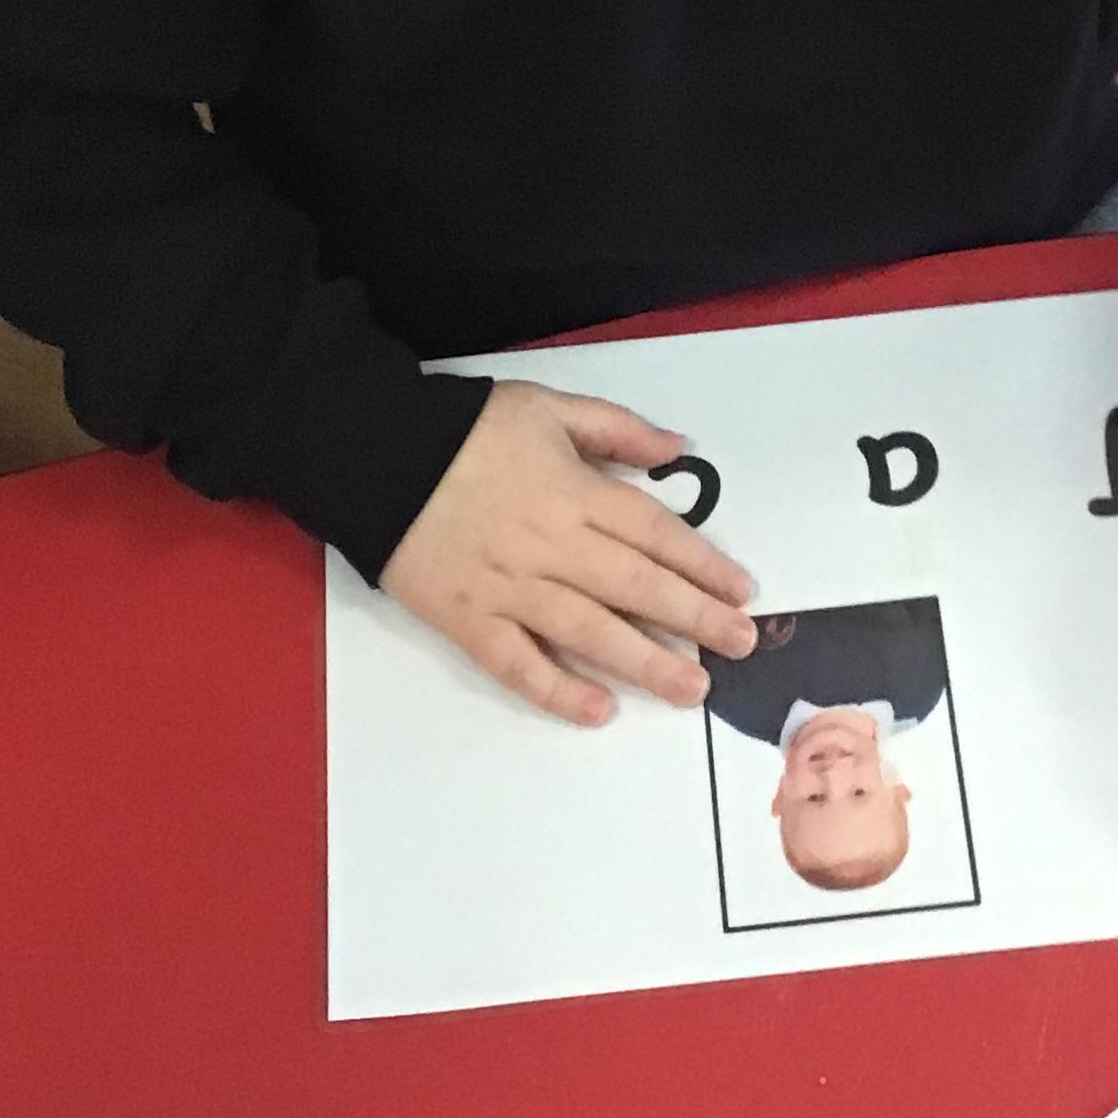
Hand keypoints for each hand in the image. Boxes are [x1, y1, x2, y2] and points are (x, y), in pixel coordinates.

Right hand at [382, 379, 756, 726]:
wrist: (375, 456)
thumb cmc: (465, 429)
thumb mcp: (548, 407)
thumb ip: (617, 429)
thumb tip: (679, 449)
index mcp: (574, 491)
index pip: (655, 532)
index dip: (703, 563)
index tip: (742, 590)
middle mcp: (551, 545)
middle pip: (636, 586)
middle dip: (696, 617)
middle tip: (742, 644)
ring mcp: (510, 588)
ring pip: (589, 631)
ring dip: (646, 662)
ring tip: (693, 688)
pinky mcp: (470, 620)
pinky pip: (517, 663)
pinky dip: (557, 689)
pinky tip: (598, 710)